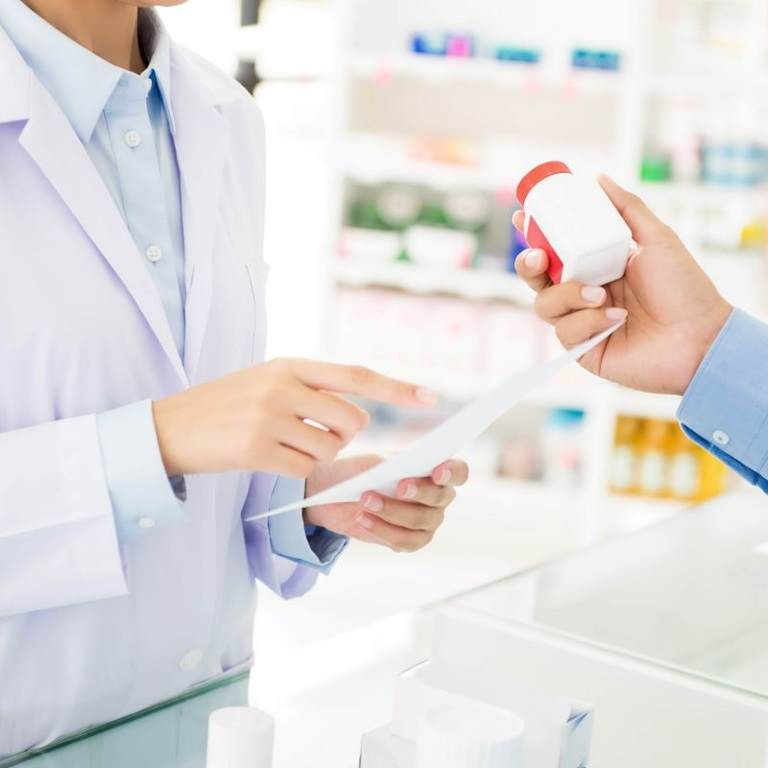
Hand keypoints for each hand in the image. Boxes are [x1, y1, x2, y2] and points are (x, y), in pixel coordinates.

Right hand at [153, 360, 435, 477]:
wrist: (169, 427)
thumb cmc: (223, 406)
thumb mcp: (265, 382)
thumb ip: (308, 390)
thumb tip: (357, 417)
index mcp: (290, 365)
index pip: (356, 375)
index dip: (396, 387)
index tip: (431, 398)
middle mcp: (284, 386)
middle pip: (352, 420)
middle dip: (342, 437)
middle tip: (311, 436)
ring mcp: (270, 417)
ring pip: (329, 449)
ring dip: (314, 457)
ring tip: (279, 446)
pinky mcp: (256, 449)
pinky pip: (303, 470)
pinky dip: (293, 471)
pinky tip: (266, 460)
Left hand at [305, 454, 468, 551]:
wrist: (339, 493)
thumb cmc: (361, 470)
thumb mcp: (371, 461)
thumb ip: (390, 464)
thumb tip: (399, 471)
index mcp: (436, 469)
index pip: (458, 472)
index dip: (452, 473)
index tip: (437, 473)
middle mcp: (438, 496)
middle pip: (440, 497)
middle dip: (419, 492)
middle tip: (398, 487)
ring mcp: (428, 520)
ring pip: (420, 520)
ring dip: (392, 511)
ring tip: (365, 500)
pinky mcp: (411, 540)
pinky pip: (405, 541)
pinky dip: (382, 530)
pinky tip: (363, 519)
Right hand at [514, 176, 731, 395]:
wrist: (699, 337)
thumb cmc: (683, 289)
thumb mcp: (656, 238)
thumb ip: (626, 208)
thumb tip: (597, 178)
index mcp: (596, 266)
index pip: (555, 249)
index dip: (534, 234)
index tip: (522, 216)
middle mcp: (583, 293)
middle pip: (537, 278)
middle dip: (528, 265)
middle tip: (538, 256)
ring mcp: (581, 322)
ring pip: (545, 305)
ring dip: (568, 295)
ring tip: (600, 295)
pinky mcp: (583, 349)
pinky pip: (565, 332)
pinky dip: (588, 321)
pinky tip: (616, 319)